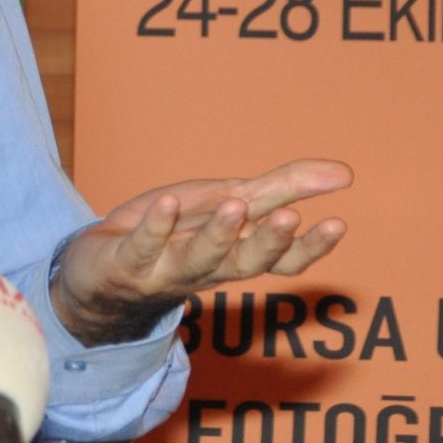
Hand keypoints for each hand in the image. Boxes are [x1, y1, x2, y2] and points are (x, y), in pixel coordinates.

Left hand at [50, 159, 352, 344]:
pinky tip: (167, 202)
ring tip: (235, 205)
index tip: (336, 224)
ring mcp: (166, 270)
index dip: (310, 247)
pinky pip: (142, 248)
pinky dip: (155, 227)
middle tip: (290, 218)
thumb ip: (284, 188)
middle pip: (245, 264)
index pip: (282, 260)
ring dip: (218, 236)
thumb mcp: (231, 201)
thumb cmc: (174, 234)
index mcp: (236, 255)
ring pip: (198, 261)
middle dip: (268, 243)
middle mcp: (208, 269)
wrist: (97, 270)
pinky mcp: (126, 264)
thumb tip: (345, 173)